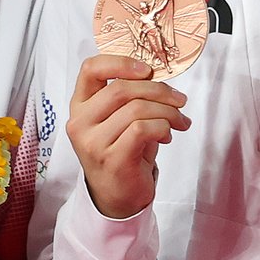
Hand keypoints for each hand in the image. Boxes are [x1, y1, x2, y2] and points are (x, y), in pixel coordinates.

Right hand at [67, 53, 191, 220]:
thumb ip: (131, 96)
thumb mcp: (120, 119)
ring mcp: (93, 142)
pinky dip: (162, 127)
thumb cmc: (123, 152)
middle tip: (179, 100)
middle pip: (121, 89)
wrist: (118, 197)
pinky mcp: (111, 159)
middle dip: (158, 90)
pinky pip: (142, 129)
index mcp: (80, 105)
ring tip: (179, 121)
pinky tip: (167, 134)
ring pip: (136, 109)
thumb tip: (158, 77)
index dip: (121, 62)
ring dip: (167, 111)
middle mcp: (80, 122)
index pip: (90, 69)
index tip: (147, 70)